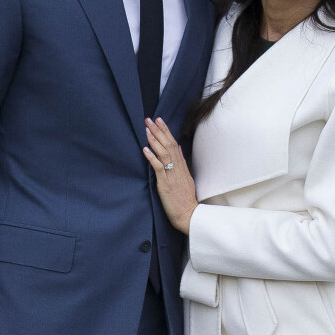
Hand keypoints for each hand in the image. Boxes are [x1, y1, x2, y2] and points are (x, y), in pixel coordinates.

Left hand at [143, 117, 197, 234]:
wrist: (189, 215)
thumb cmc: (186, 199)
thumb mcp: (187, 177)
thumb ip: (182, 162)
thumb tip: (179, 148)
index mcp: (182, 166)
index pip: (174, 143)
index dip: (166, 131)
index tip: (159, 120)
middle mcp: (177, 168)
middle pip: (168, 145)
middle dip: (158, 131)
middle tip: (150, 119)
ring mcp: (172, 175)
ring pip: (164, 153)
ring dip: (154, 140)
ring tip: (146, 130)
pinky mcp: (166, 184)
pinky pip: (159, 168)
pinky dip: (152, 158)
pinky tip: (145, 150)